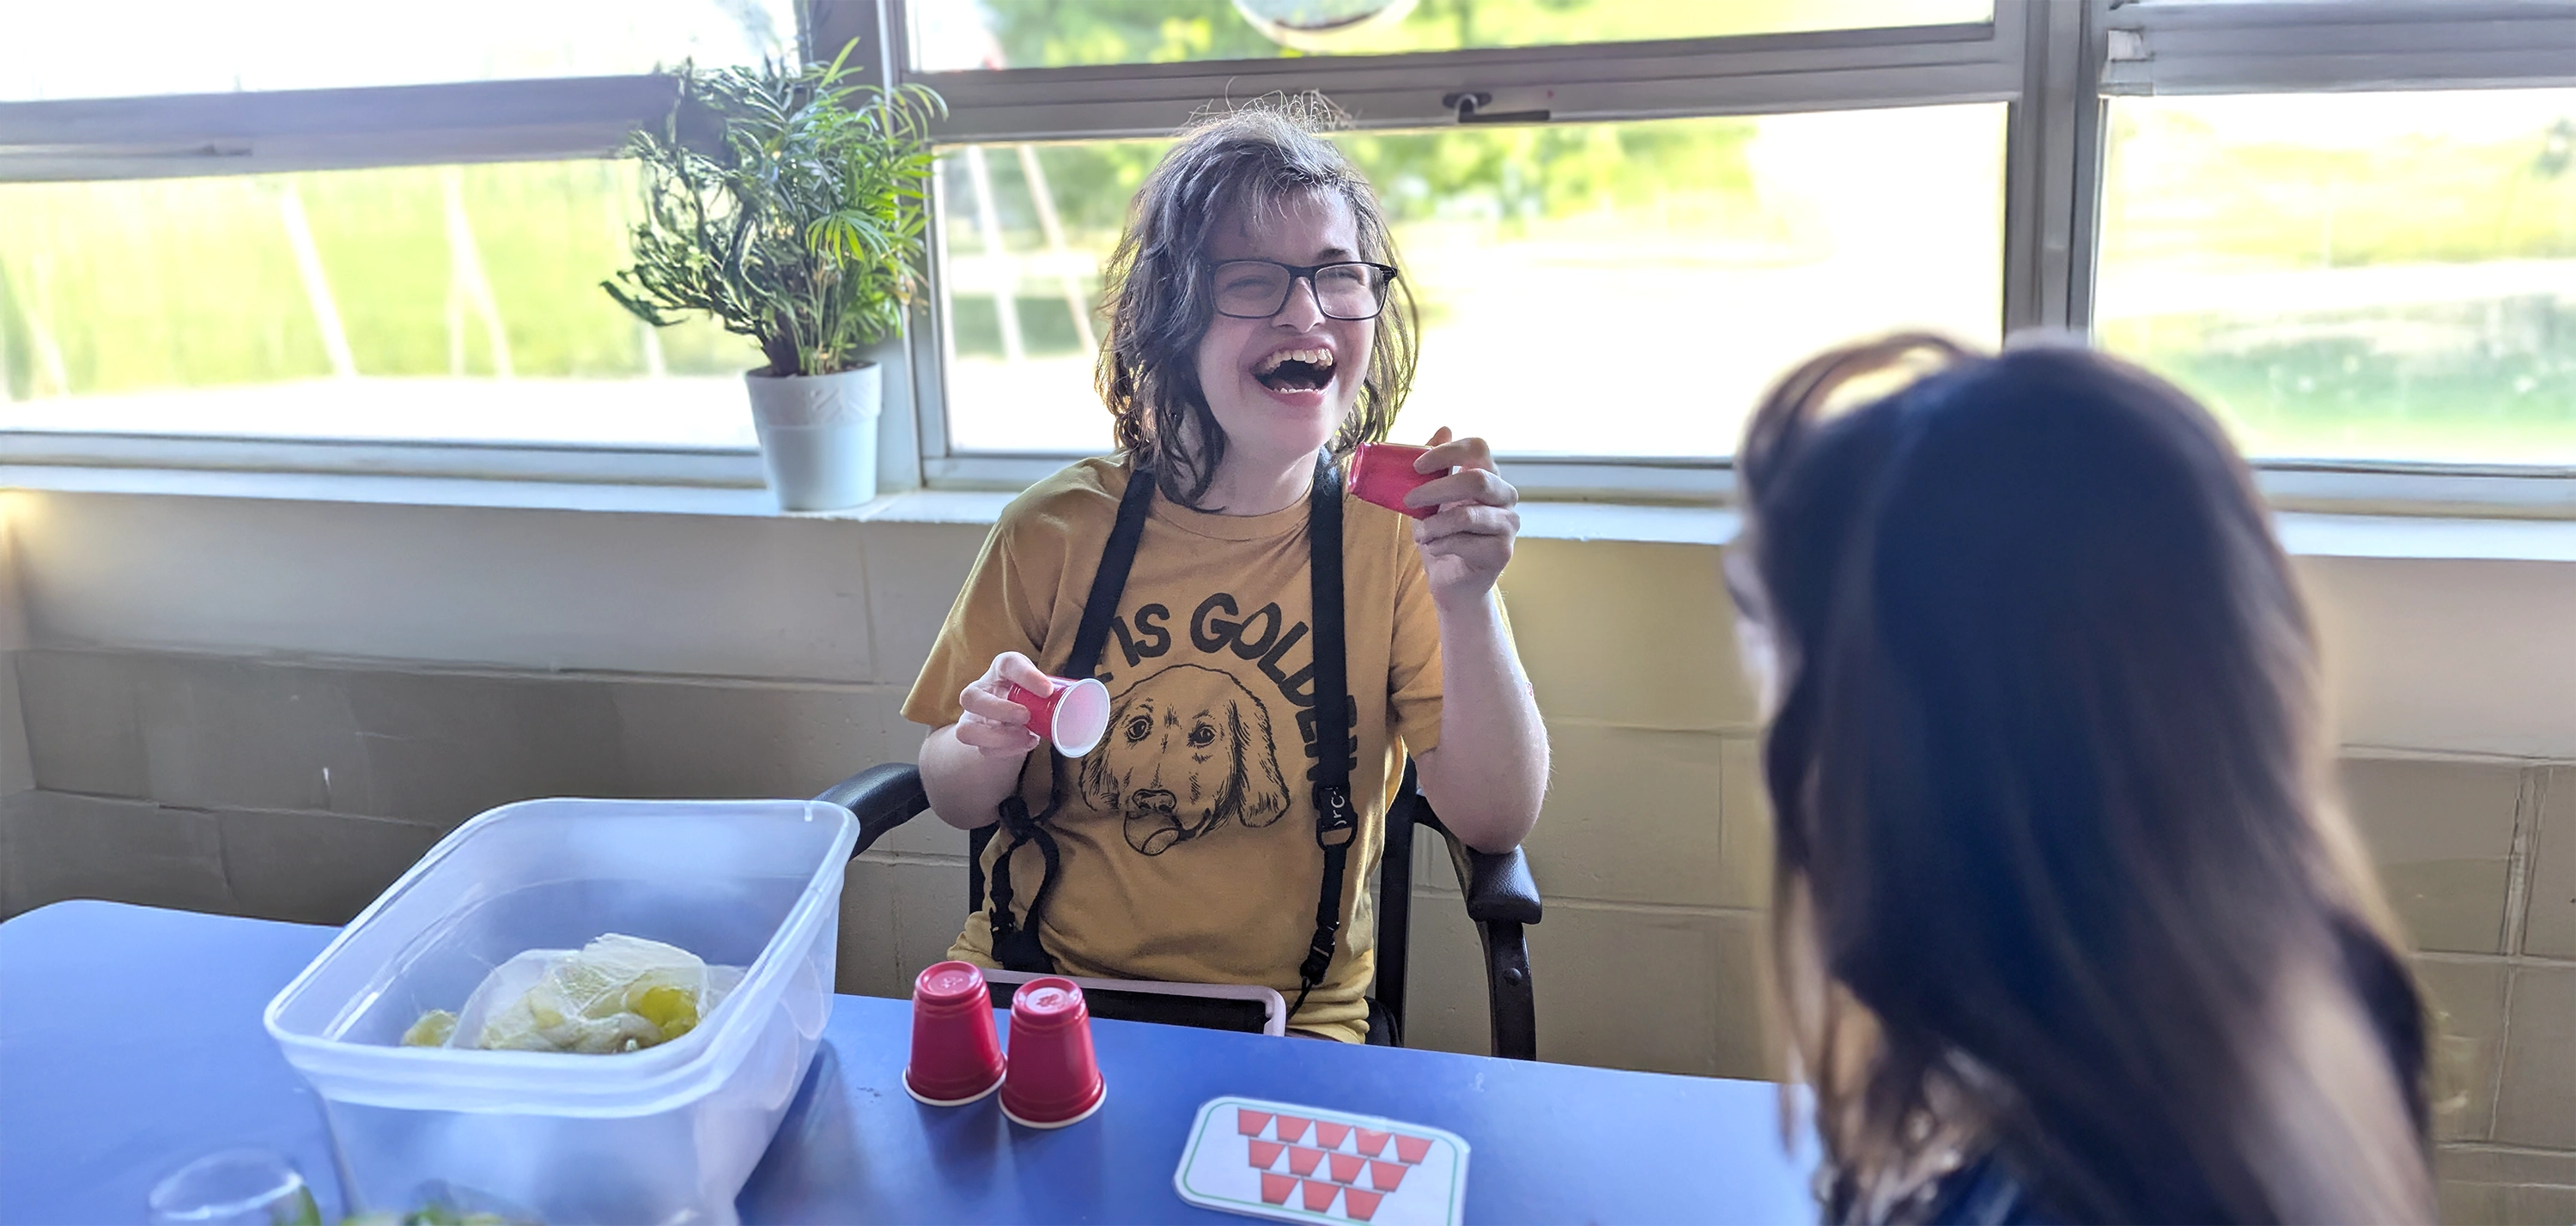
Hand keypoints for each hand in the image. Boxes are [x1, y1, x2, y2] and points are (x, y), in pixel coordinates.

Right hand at [954, 651, 1050, 757]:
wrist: (1010, 712)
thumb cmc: (1030, 695)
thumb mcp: (1042, 686)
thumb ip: (1058, 691)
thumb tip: (1090, 703)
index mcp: (1001, 669)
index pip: (1008, 664)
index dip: (1026, 675)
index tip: (1048, 689)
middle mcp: (980, 689)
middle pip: (971, 697)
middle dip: (1000, 710)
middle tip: (1026, 717)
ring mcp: (971, 716)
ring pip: (967, 730)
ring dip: (998, 738)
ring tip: (1026, 738)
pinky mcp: (973, 736)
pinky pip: (980, 748)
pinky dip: (1004, 751)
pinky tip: (1023, 745)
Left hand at [1405, 426, 1519, 608]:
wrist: (1452, 580)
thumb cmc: (1442, 533)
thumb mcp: (1430, 497)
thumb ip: (1433, 467)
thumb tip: (1443, 428)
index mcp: (1488, 475)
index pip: (1478, 447)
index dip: (1447, 451)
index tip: (1417, 466)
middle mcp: (1505, 495)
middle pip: (1476, 479)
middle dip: (1436, 489)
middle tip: (1409, 500)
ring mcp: (1508, 523)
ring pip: (1467, 515)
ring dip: (1434, 525)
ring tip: (1421, 533)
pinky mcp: (1502, 551)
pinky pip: (1465, 543)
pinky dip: (1440, 545)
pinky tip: (1434, 548)